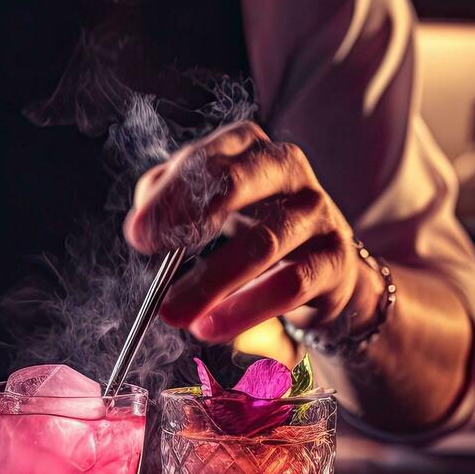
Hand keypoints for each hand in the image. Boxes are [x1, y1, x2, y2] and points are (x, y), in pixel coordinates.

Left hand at [124, 121, 382, 346]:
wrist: (321, 267)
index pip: (205, 159)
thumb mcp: (207, 208)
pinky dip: (247, 308)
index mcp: (248, 147)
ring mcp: (317, 211)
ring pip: (262, 242)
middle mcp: (286, 168)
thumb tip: (143, 227)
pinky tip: (213, 326)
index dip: (168, 196)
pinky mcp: (335, 258)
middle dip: (188, 219)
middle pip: (236, 181)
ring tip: (174, 313)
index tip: (138, 235)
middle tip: (152, 256)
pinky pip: (291, 283)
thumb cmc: (251, 226)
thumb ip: (169, 207)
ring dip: (210, 281)